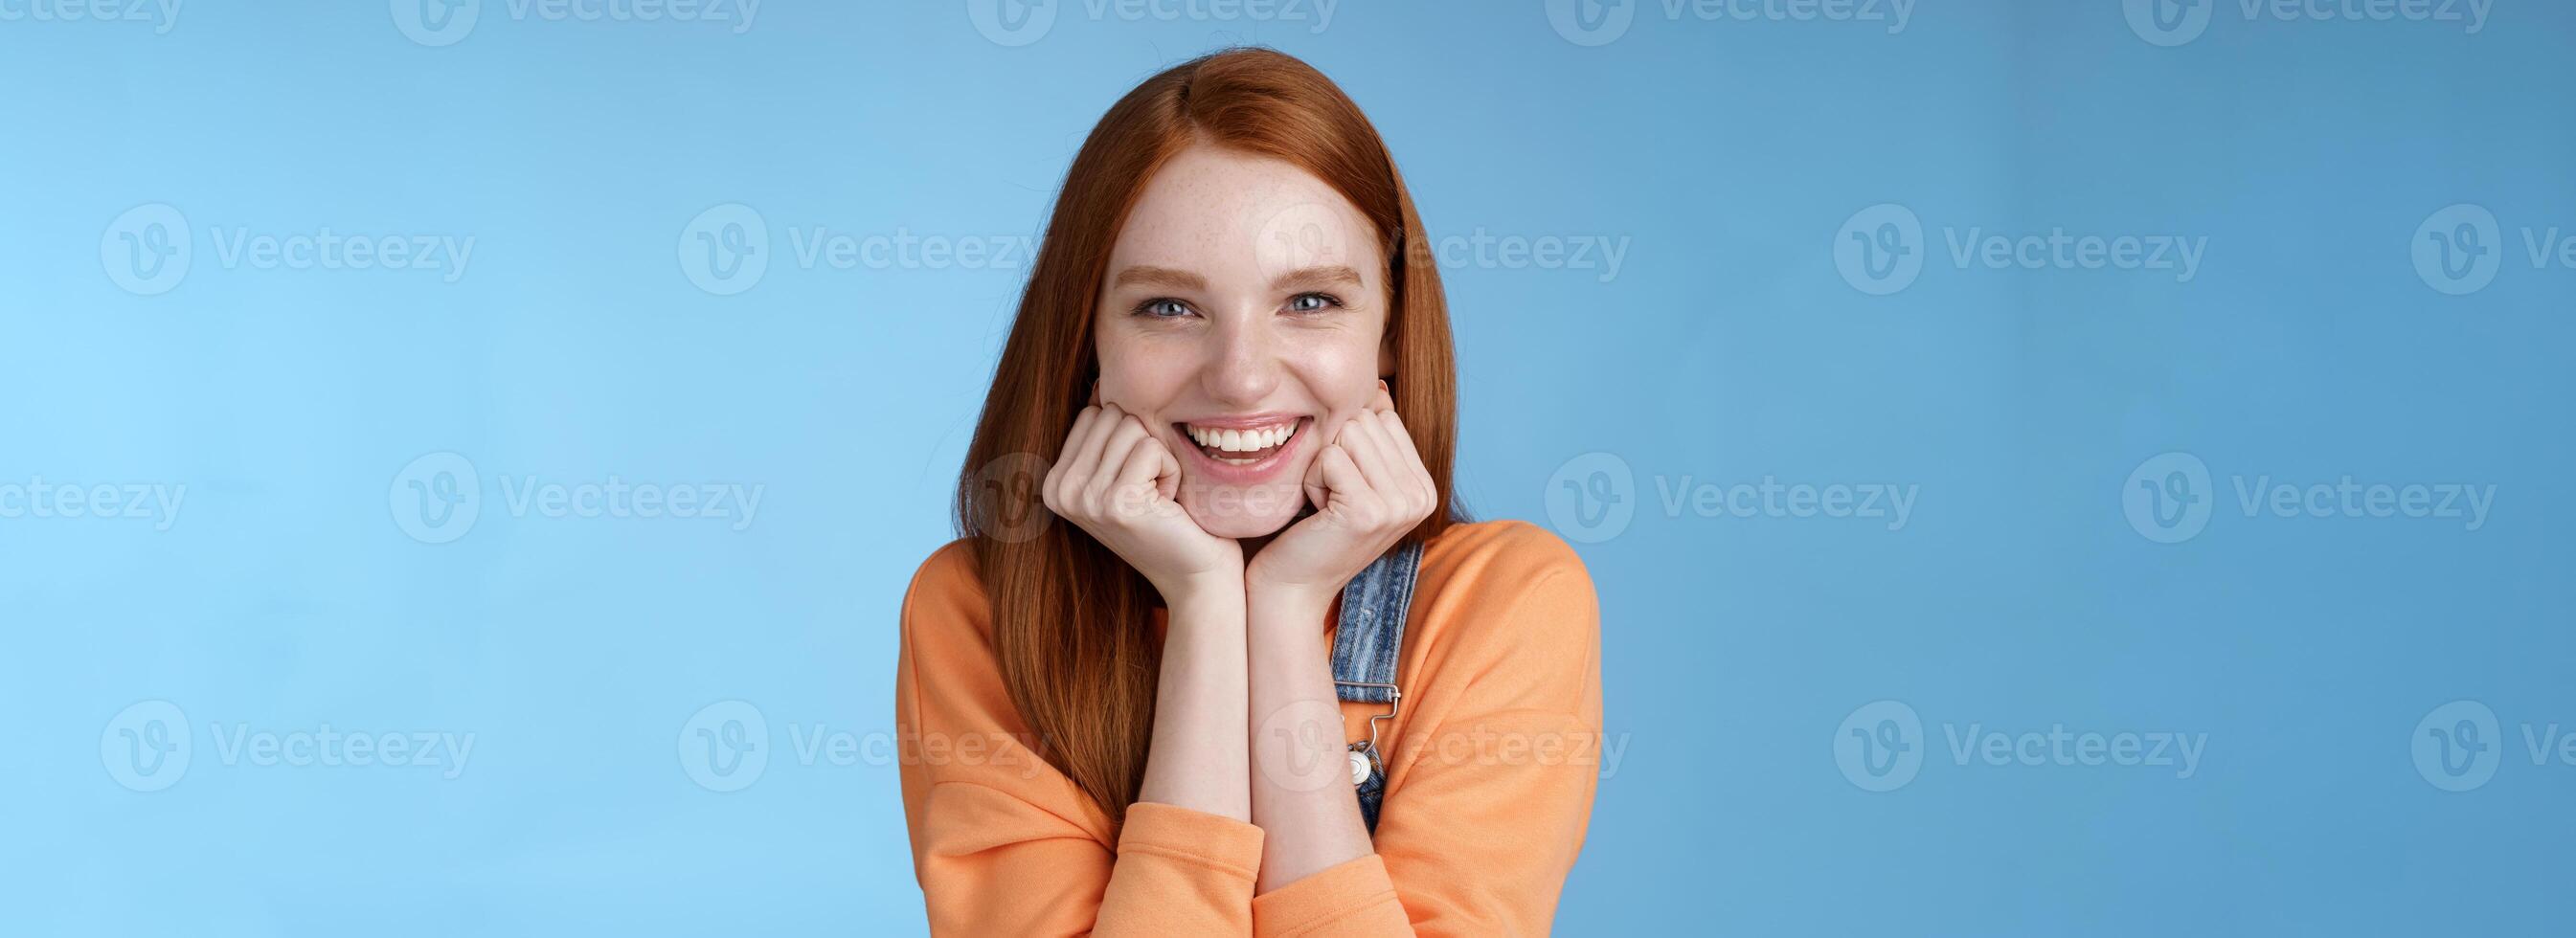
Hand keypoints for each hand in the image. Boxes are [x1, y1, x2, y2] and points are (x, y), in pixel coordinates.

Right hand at [1043, 394, 1241, 598]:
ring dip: (1162, 459)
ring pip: (1133, 427)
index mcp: (1055, 481)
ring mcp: (1084, 499)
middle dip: (1147, 445)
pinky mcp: (1115, 503)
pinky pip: (1152, 448)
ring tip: (1161, 499)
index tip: (1138, 482)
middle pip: (1113, 415)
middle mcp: (1060, 491)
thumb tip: (1099, 380)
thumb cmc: (1172, 518)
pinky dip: (1173, 471)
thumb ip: (1107, 432)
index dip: (1131, 437)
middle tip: (1153, 492)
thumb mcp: (1127, 472)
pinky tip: (1170, 505)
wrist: (1198, 575)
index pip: (1095, 412)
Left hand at [1247, 382, 1436, 604]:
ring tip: (1324, 504)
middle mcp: (1422, 496)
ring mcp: (1399, 505)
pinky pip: (1330, 458)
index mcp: (1425, 487)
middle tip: (1331, 498)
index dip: (1349, 443)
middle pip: (1365, 421)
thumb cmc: (1315, 528)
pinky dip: (1311, 480)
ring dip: (1321, 466)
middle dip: (1334, 453)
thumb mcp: (1355, 478)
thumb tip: (1379, 385)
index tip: (1344, 487)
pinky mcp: (1369, 512)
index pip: (1384, 416)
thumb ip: (1372, 435)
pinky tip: (1316, 512)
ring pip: (1347, 434)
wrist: (1293, 586)